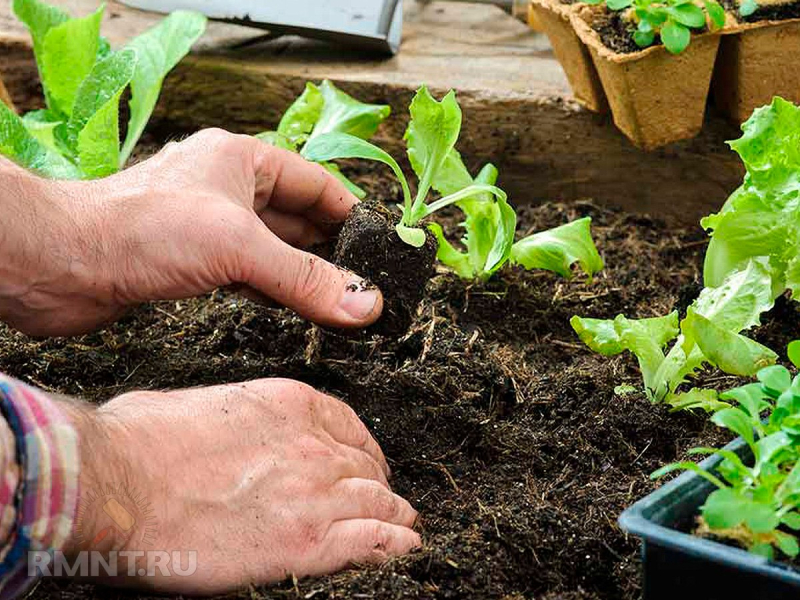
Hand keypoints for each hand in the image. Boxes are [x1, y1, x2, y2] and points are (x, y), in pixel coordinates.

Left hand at [0, 130, 381, 335]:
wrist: (62, 264)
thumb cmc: (141, 230)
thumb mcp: (239, 247)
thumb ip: (305, 278)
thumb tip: (364, 303)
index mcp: (242, 160)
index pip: (315, 183)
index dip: (351, 213)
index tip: (380, 246)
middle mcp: (227, 188)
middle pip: (297, 219)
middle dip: (331, 250)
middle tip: (366, 283)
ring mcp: (208, 226)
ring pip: (273, 250)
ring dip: (303, 275)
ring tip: (340, 301)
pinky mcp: (190, 261)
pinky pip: (247, 274)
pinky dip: (273, 291)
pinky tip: (293, 309)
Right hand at [65, 379, 419, 593]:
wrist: (117, 481)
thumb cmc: (140, 440)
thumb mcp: (198, 404)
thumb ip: (234, 418)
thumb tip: (226, 433)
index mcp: (289, 405)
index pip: (350, 425)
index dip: (364, 448)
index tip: (366, 462)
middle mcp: (311, 446)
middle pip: (366, 467)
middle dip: (377, 483)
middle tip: (382, 498)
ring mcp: (313, 494)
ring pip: (377, 503)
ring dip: (394, 514)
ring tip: (404, 524)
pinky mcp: (305, 543)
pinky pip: (371, 542)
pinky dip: (393, 545)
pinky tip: (403, 548)